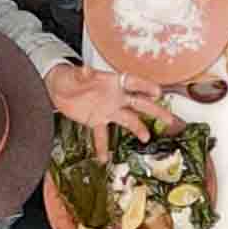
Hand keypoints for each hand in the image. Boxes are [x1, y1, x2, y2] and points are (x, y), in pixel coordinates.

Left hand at [45, 63, 181, 162]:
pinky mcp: (97, 121)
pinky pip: (103, 135)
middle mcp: (115, 97)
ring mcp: (108, 110)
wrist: (58, 89)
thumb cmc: (69, 78)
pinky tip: (104, 158)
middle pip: (139, 104)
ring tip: (145, 138)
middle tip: (169, 119)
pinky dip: (103, 147)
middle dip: (155, 111)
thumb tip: (85, 70)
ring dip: (138, 128)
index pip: (133, 83)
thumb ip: (81, 74)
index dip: (145, 87)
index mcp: (112, 82)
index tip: (157, 93)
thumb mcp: (74, 74)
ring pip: (128, 120)